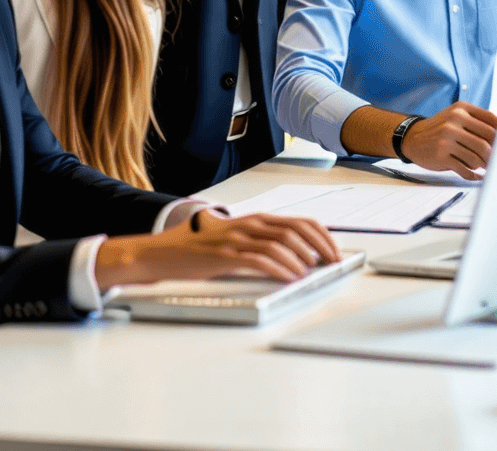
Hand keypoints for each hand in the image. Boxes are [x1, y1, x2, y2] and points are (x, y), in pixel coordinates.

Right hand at [95, 211, 340, 287]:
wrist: (162, 252)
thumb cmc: (198, 249)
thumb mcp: (233, 239)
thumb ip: (259, 242)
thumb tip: (292, 256)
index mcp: (255, 219)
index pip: (299, 221)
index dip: (321, 236)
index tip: (334, 251)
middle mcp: (249, 224)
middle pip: (295, 230)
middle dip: (319, 247)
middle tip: (331, 263)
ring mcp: (237, 238)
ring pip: (280, 243)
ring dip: (301, 258)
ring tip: (311, 272)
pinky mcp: (225, 255)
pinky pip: (260, 259)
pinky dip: (280, 268)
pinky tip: (290, 277)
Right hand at [400, 102, 496, 178]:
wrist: (412, 137)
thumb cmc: (440, 129)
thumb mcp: (456, 116)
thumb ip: (477, 121)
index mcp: (461, 109)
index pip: (491, 120)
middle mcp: (454, 121)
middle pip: (487, 140)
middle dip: (495, 153)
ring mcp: (446, 138)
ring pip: (477, 157)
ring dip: (483, 165)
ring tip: (483, 165)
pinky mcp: (441, 155)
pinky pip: (465, 169)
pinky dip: (472, 174)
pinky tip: (474, 174)